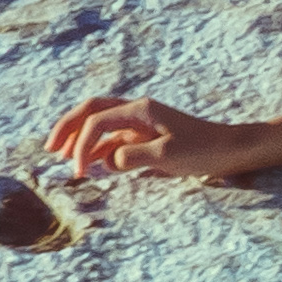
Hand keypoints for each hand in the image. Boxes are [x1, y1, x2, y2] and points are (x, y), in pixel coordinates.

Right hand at [43, 93, 266, 185]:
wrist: (232, 150)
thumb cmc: (204, 150)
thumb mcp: (167, 156)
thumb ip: (132, 157)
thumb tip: (107, 162)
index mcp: (140, 109)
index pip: (96, 121)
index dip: (81, 145)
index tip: (80, 172)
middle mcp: (137, 111)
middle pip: (91, 111)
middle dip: (67, 128)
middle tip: (49, 149)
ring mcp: (141, 124)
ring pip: (101, 124)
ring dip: (81, 139)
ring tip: (65, 159)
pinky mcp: (148, 138)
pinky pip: (115, 139)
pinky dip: (99, 150)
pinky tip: (92, 166)